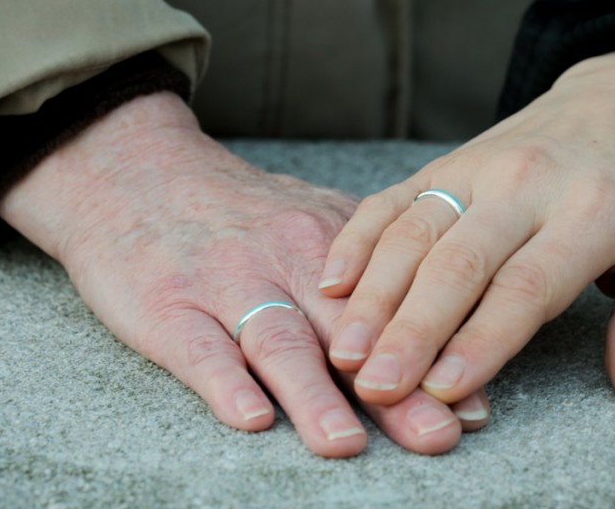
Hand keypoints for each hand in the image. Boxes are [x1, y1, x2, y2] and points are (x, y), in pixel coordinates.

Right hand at [0, 92, 487, 456]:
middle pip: (348, 331)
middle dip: (395, 387)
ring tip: (344, 443)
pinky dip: (224, 382)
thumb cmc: (236, 212)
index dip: (436, 358)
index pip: (392, 307)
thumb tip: (446, 339)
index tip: (476, 408)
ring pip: (277, 342)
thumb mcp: (309, 221)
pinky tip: (250, 416)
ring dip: (313, 394)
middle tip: (436, 433)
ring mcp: (224, 281)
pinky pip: (198, 349)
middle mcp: (284, 259)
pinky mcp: (167, 304)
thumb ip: (369, 275)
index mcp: (329, 243)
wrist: (137, 171)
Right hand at [320, 47, 614, 404]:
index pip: (527, 284)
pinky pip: (391, 200)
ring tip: (345, 353)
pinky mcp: (443, 163)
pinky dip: (356, 241)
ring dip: (374, 296)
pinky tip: (331, 286)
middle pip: (457, 263)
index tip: (443, 389)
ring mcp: (476, 168)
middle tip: (376, 387)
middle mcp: (525, 185)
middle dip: (412, 330)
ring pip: (413, 233)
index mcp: (592, 211)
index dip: (482, 339)